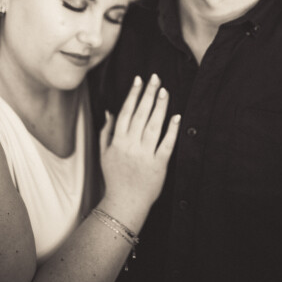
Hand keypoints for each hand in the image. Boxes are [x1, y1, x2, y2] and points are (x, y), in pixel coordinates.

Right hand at [99, 74, 179, 227]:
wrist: (124, 203)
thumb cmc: (114, 178)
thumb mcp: (104, 154)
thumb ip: (106, 131)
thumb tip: (110, 111)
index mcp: (118, 141)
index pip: (126, 112)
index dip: (133, 94)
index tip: (139, 79)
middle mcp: (131, 146)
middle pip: (140, 114)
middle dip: (148, 94)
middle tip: (155, 78)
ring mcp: (145, 155)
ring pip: (153, 126)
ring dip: (159, 107)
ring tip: (165, 91)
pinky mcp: (159, 165)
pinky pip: (166, 145)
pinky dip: (171, 130)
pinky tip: (177, 117)